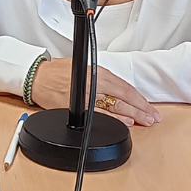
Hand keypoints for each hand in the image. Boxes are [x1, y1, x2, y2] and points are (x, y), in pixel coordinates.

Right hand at [30, 58, 161, 126]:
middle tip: (154, 116)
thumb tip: (118, 91)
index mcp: (97, 72)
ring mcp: (87, 96)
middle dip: (142, 108)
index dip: (140, 99)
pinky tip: (126, 122)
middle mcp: (94, 83)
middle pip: (124, 97)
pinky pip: (100, 115)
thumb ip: (102, 79)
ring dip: (133, 115)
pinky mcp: (79, 107)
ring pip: (116, 106)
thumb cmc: (57, 72)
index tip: (150, 106)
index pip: (125, 87)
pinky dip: (115, 119)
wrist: (37, 78)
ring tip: (145, 121)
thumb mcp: (84, 68)